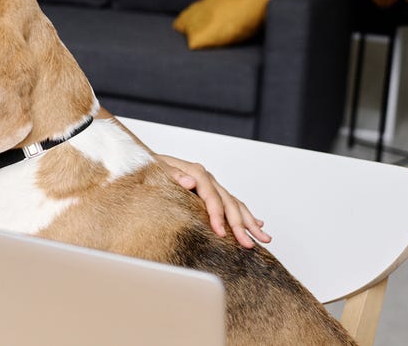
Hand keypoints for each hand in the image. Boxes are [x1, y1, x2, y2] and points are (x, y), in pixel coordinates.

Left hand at [156, 154, 271, 247]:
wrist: (143, 161)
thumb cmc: (148, 167)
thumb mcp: (155, 169)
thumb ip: (173, 175)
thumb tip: (191, 181)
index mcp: (194, 172)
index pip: (211, 196)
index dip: (217, 215)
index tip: (221, 232)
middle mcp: (206, 178)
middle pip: (228, 202)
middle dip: (240, 225)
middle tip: (248, 244)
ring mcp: (210, 184)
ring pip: (235, 204)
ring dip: (250, 222)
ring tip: (264, 238)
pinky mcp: (210, 191)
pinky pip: (232, 203)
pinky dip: (246, 214)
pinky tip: (257, 223)